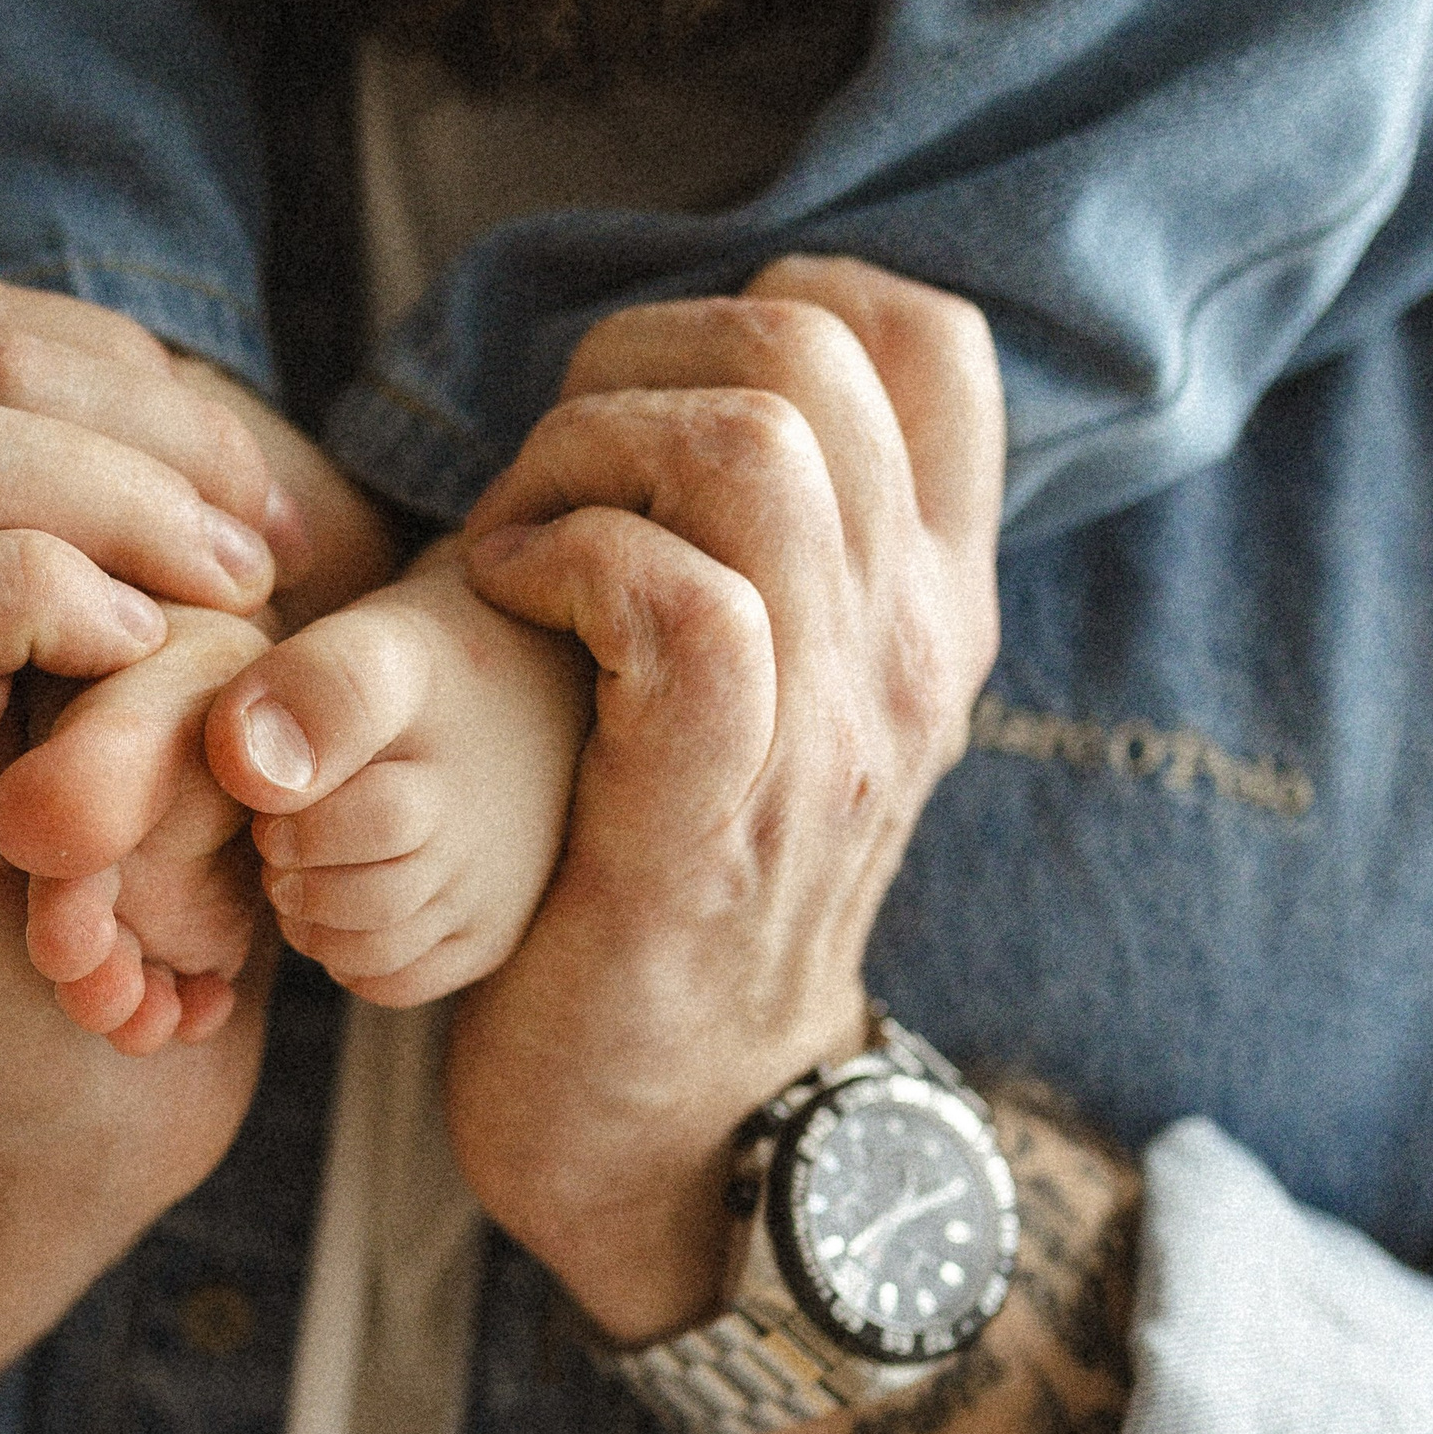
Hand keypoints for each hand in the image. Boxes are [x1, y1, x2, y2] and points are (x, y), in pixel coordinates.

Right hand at [0, 276, 295, 1203]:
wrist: (84, 1085)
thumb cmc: (155, 841)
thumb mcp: (161, 630)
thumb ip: (133, 495)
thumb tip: (181, 383)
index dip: (137, 377)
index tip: (247, 510)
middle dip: (157, 434)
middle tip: (259, 566)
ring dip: (128, 512)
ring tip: (219, 618)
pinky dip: (71, 603)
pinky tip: (151, 668)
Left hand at [446, 257, 1003, 1343]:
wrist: (682, 1128)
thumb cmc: (656, 869)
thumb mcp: (761, 687)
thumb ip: (762, 543)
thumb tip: (673, 380)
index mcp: (925, 593)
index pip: (920, 332)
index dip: (761, 305)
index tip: (652, 407)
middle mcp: (906, 642)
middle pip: (808, 351)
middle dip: (629, 369)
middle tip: (545, 484)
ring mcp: (829, 728)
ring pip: (750, 453)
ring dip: (580, 462)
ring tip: (515, 549)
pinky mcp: (716, 810)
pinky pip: (678, 600)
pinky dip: (565, 561)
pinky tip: (508, 608)